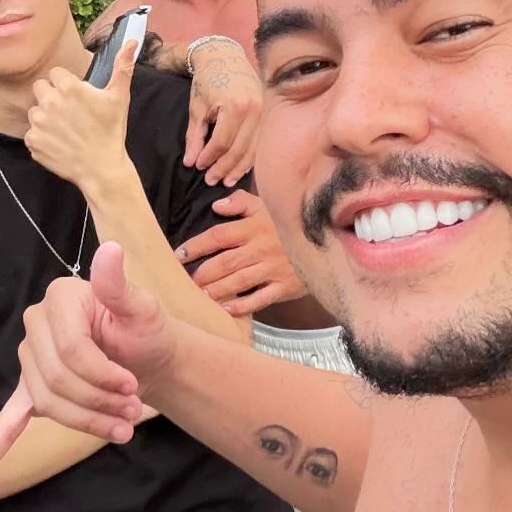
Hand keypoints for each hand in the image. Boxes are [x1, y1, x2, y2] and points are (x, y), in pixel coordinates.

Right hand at [0, 243, 175, 483]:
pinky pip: (9, 420)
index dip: (101, 374)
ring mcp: (30, 360)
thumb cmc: (145, 330)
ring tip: (121, 427)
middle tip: (131, 411)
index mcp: (60, 298)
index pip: (69, 349)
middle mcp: (36, 325)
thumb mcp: (142, 307)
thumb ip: (120, 285)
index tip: (131, 386)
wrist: (148, 357)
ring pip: (47, 403)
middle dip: (97, 401)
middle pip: (56, 379)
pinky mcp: (32, 390)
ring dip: (85, 421)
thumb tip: (110, 251)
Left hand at [25, 42, 137, 190]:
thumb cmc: (111, 131)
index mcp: (68, 87)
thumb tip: (131, 41)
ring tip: (65, 129)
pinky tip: (59, 143)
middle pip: (40, 88)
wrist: (101, 168)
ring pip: (34, 110)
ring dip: (45, 117)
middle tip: (69, 112)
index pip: (55, 74)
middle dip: (52, 96)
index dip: (66, 84)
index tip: (76, 97)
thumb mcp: (119, 97)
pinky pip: (31, 133)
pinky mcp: (32, 141)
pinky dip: (42, 138)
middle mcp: (49, 102)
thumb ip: (122, 66)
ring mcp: (38, 123)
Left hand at [176, 191, 307, 314]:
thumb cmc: (291, 222)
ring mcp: (272, 269)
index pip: (218, 236)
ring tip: (199, 295)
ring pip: (237, 282)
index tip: (180, 254)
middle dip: (202, 273)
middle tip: (185, 281)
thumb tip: (217, 205)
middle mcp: (260, 248)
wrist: (331, 236)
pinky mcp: (284, 287)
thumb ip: (241, 202)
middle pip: (224, 262)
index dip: (196, 246)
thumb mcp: (268, 204)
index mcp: (254, 227)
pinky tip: (225, 309)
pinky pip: (259, 299)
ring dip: (216, 290)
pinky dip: (241, 306)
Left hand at [183, 41, 261, 184]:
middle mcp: (254, 110)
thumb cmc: (207, 80)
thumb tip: (191, 162)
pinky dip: (250, 156)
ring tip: (227, 180)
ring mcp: (264, 111)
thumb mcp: (197, 108)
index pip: (222, 142)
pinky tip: (241, 168)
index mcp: (235, 106)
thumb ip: (195, 136)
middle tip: (211, 181)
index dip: (210, 158)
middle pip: (239, 149)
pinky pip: (260, 141)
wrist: (224, 56)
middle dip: (224, 168)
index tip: (199, 167)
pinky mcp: (267, 112)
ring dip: (239, 167)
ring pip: (253, 148)